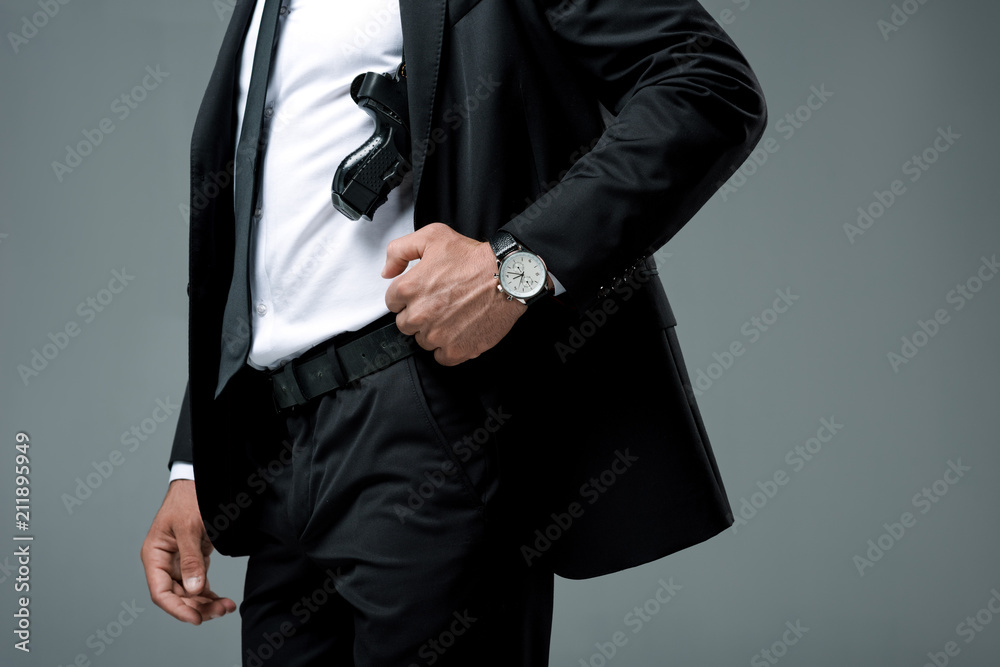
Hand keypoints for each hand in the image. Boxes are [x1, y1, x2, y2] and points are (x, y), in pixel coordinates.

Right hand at [140, 480, 236, 624]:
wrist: (200, 482)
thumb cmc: (189, 499)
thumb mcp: (189, 528)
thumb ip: (191, 560)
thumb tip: (194, 590)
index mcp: (154, 555)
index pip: (160, 592)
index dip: (177, 609)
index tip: (196, 619)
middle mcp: (164, 562)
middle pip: (177, 596)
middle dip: (198, 607)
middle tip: (221, 611)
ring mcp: (178, 562)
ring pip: (189, 593)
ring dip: (206, 603)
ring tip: (226, 607)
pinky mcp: (193, 560)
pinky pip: (198, 584)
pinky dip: (209, 594)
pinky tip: (222, 601)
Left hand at [382, 222, 526, 364]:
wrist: (507, 277)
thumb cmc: (474, 259)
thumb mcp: (433, 236)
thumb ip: (400, 250)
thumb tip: (387, 272)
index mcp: (409, 288)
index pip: (392, 302)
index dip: (408, 296)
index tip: (423, 293)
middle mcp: (419, 314)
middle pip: (405, 324)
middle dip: (418, 314)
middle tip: (439, 303)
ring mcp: (437, 335)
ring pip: (422, 341)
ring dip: (433, 331)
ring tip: (452, 315)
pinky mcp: (456, 350)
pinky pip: (441, 357)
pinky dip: (448, 348)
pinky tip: (458, 331)